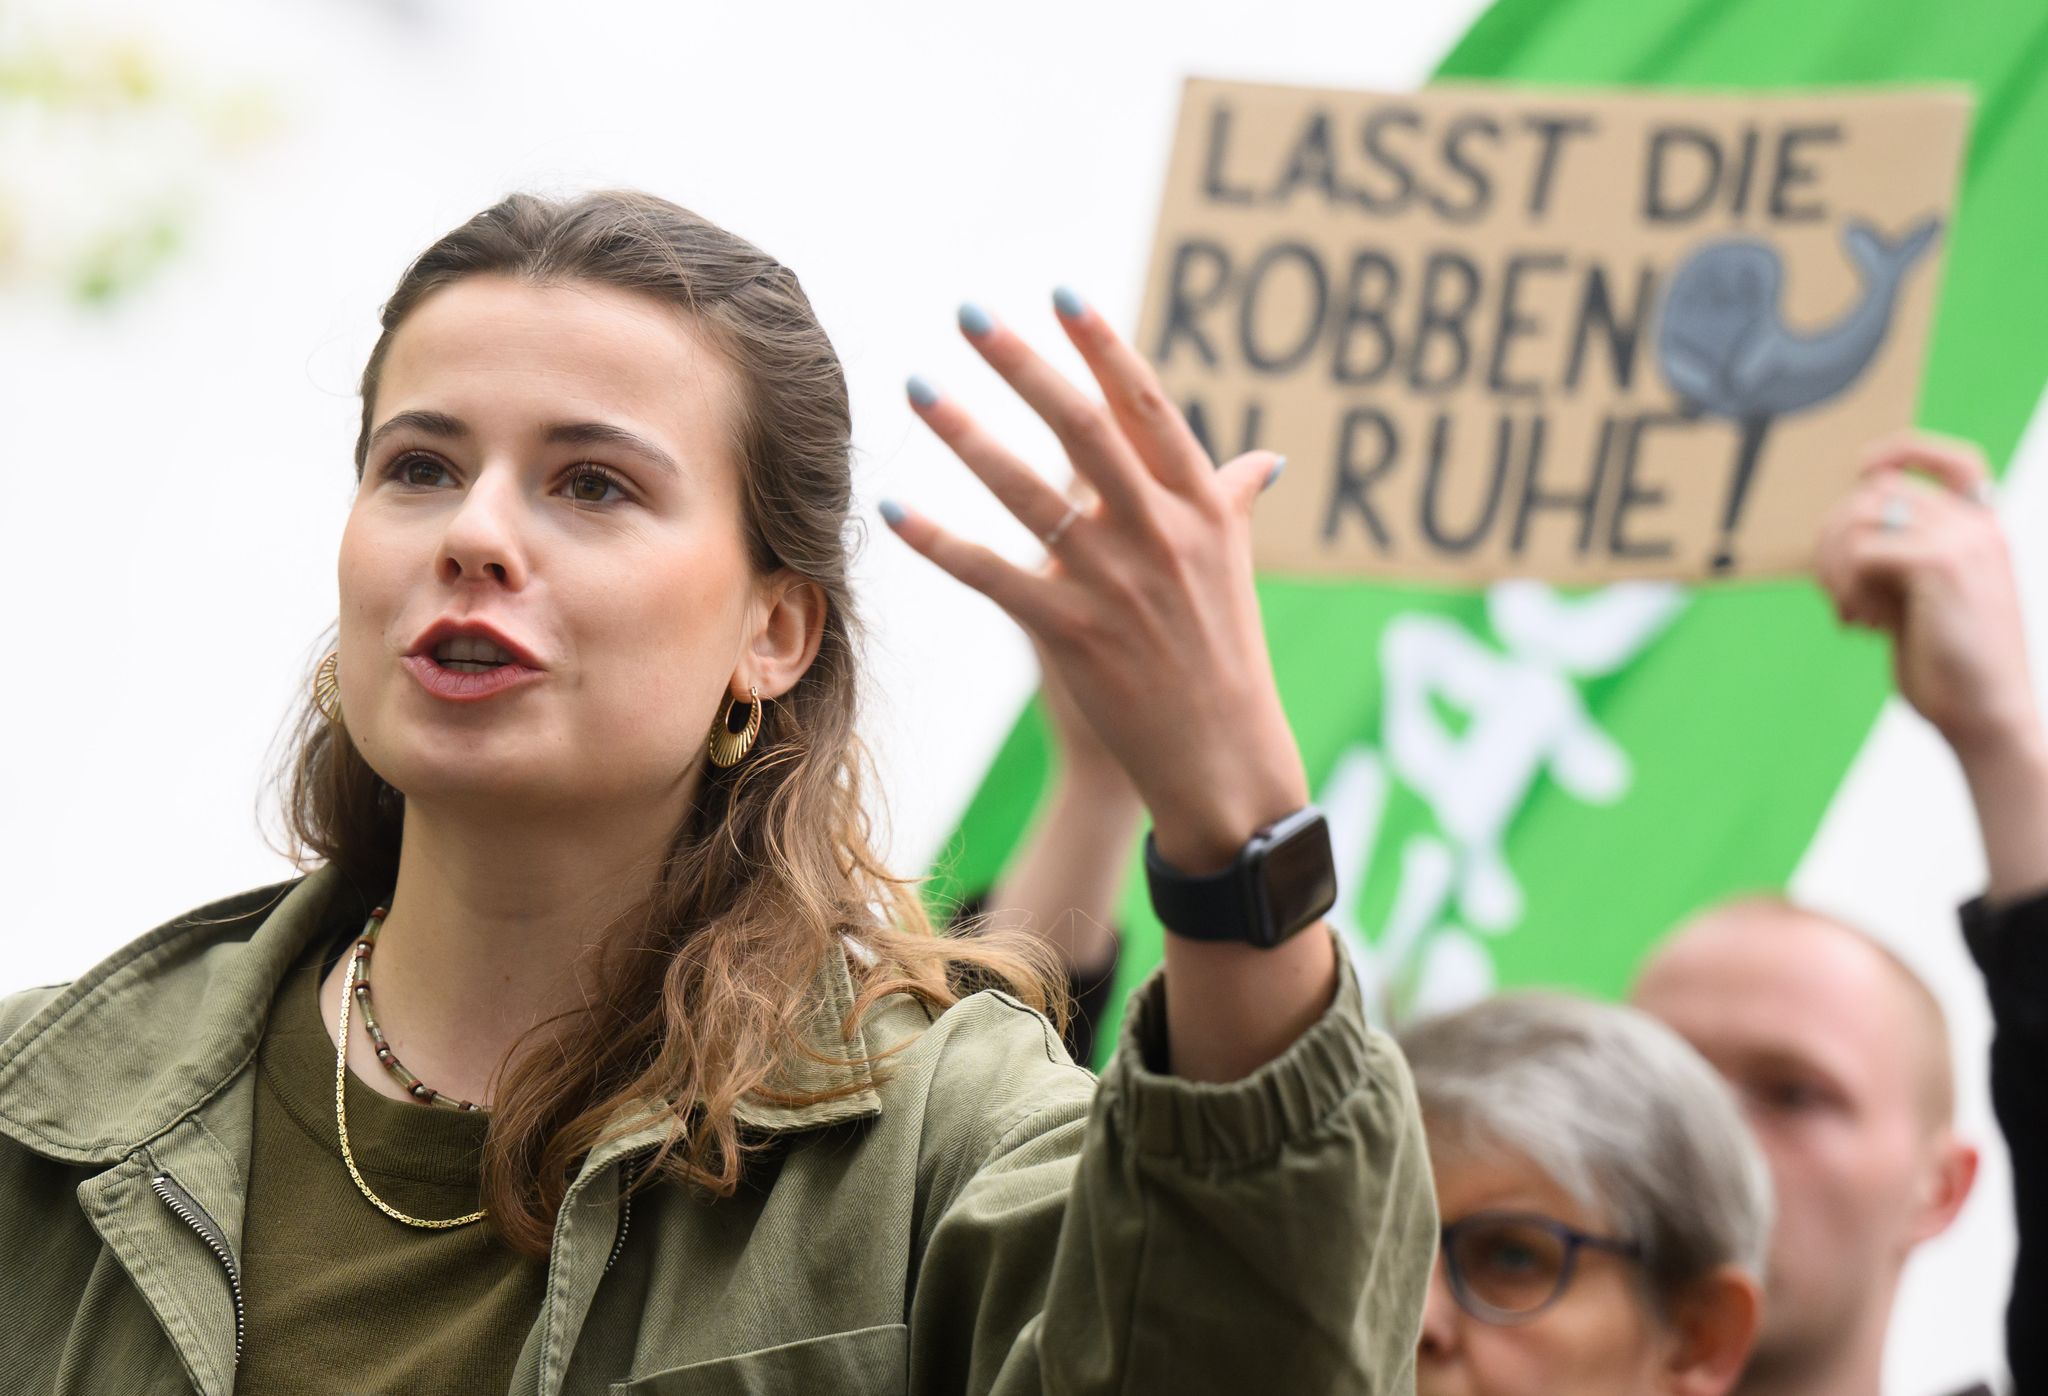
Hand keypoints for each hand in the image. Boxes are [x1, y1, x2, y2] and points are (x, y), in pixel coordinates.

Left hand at [885, 294, 1304, 875]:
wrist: (1223, 760)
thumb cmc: (1225, 657)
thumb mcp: (1235, 571)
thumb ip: (1233, 505)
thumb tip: (1261, 460)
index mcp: (1201, 507)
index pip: (1148, 406)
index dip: (1103, 346)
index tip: (1060, 292)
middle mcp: (1161, 534)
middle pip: (1083, 428)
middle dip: (1023, 364)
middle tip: (969, 312)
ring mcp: (1116, 584)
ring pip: (1028, 493)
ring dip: (967, 434)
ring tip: (917, 386)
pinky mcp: (1073, 636)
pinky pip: (992, 576)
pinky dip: (940, 542)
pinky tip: (893, 508)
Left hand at [1816, 432, 2038, 762]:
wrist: (1987, 714)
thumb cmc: (1951, 666)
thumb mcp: (1927, 602)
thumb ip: (1901, 560)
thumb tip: (1837, 531)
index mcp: (1984, 531)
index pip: (1955, 460)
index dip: (1904, 450)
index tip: (1863, 467)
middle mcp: (1979, 526)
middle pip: (1879, 490)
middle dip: (1835, 535)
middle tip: (1835, 591)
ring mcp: (1963, 541)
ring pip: (1862, 515)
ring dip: (1834, 563)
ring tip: (1848, 609)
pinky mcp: (1940, 565)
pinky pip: (1862, 551)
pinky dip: (1847, 588)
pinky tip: (1865, 626)